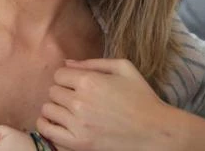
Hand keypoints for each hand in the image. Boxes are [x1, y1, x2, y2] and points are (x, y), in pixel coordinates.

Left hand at [37, 58, 170, 150]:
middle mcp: (80, 101)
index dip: (68, 78)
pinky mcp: (79, 144)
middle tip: (76, 99)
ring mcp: (78, 124)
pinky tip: (59, 124)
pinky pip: (47, 130)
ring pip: (48, 109)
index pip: (59, 74)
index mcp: (90, 81)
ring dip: (56, 108)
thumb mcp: (124, 68)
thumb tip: (67, 63)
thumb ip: (93, 62)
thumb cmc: (143, 98)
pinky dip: (48, 126)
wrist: (157, 133)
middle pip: (53, 91)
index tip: (77, 84)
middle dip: (63, 92)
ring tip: (69, 112)